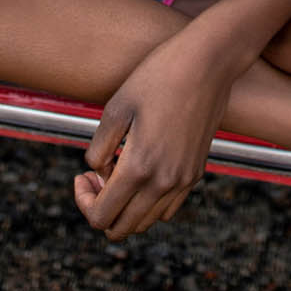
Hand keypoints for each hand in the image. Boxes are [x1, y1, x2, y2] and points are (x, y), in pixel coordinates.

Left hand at [74, 26, 240, 240]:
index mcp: (139, 167)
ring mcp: (183, 179)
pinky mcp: (196, 171)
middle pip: (122, 228)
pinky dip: (149, 202)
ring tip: (118, 171)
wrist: (209, 61)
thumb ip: (99, 148)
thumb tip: (99, 171)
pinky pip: (168, 208)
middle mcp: (164, 182)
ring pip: (146, 222)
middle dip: (101, 208)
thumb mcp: (117, 106)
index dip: (83, 202)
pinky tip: (143, 171)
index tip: (82, 176)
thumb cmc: (159, 76)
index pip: (101, 217)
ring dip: (125, 207)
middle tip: (96, 175)